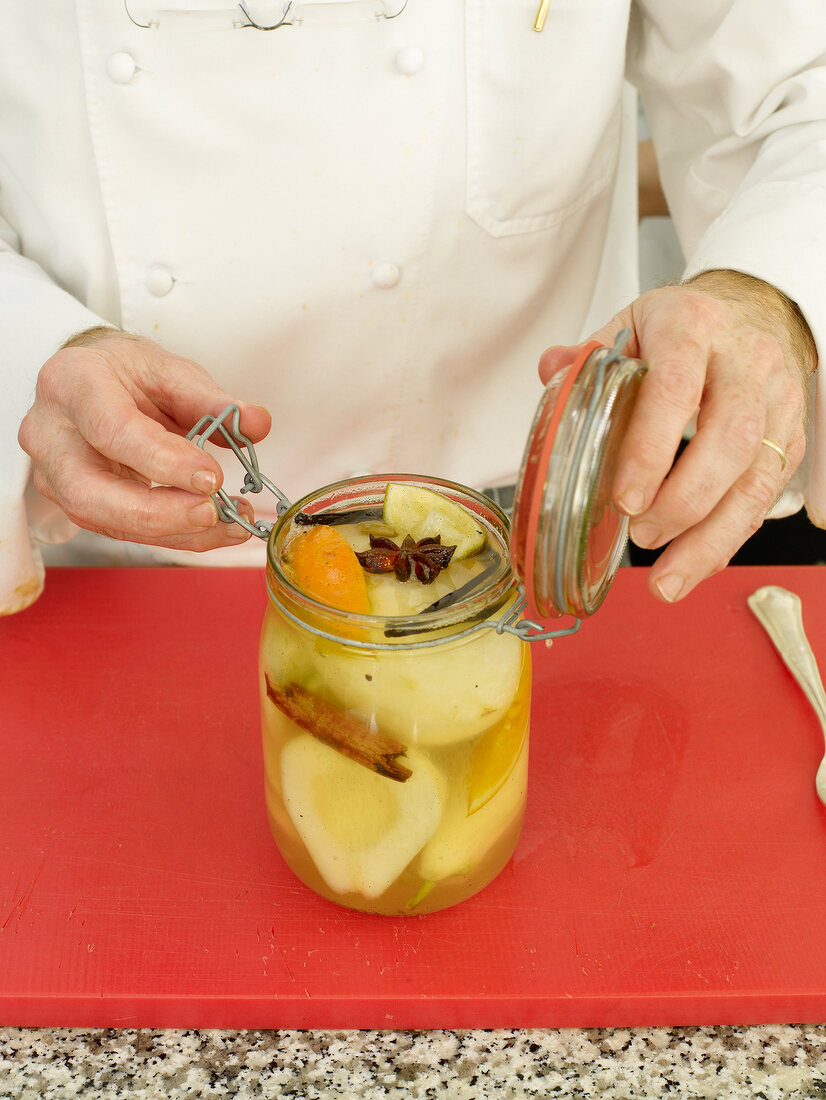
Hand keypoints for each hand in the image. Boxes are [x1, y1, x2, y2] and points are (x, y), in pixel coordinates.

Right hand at [18, 327, 271, 549]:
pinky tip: (215, 528)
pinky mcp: (75, 503)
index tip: (211, 476)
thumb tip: (257, 423)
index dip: (162, 459)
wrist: (92, 382)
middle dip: (158, 512)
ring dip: (174, 531)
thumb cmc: (126, 374)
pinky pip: (123, 530)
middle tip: (213, 512)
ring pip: (106, 520)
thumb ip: (212, 400)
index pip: (111, 430)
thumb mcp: (170, 372)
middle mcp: (50, 434)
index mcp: (72, 384)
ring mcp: (54, 475)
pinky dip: (174, 535)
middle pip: (91, 492)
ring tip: (230, 524)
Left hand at [538, 271, 815, 601]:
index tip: (625, 498)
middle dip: (685, 501)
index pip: (676, 389)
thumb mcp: (632, 324)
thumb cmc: (684, 328)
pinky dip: (728, 538)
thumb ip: (590, 356)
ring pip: (757, 478)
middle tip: (642, 536)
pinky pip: (766, 496)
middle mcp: (746, 362)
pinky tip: (695, 563)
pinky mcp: (792, 438)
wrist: (753, 312)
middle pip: (731, 440)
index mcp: (693, 327)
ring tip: (668, 579)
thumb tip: (550, 370)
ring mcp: (777, 401)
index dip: (651, 449)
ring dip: (711, 538)